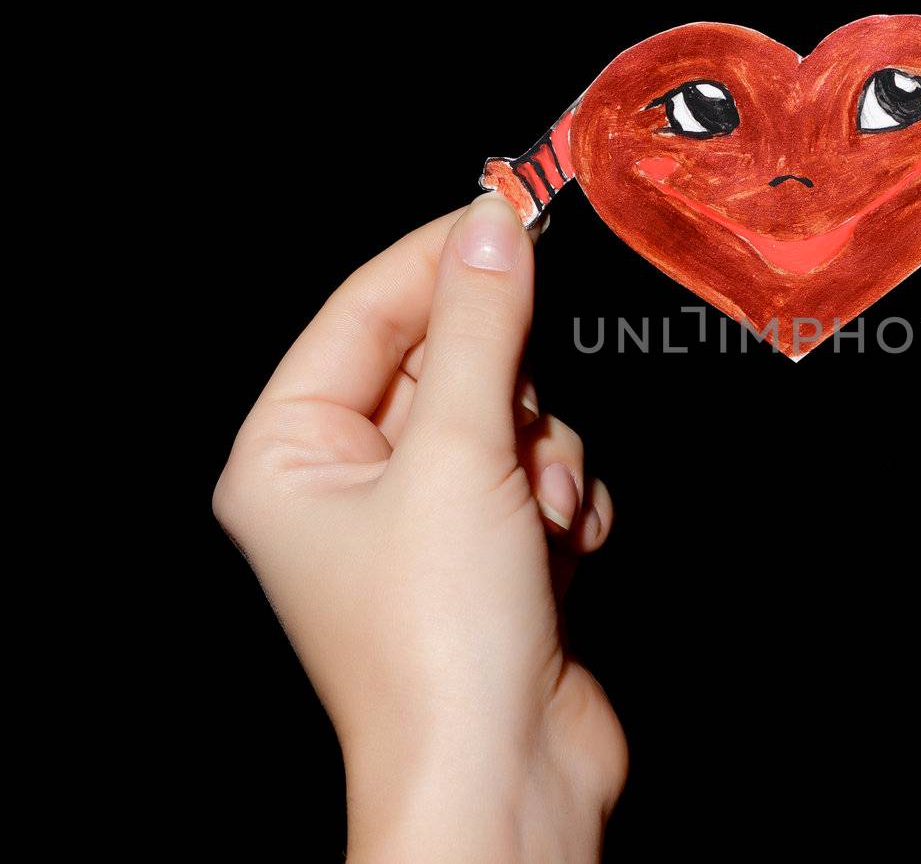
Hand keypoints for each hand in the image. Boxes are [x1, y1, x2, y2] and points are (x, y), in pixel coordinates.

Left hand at [214, 194, 624, 861]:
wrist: (504, 779)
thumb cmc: (437, 644)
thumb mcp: (458, 453)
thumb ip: (480, 326)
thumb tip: (491, 221)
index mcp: (291, 454)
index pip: (364, 310)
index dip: (440, 256)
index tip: (511, 204)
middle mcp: (349, 485)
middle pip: (448, 362)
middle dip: (505, 395)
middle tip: (517, 435)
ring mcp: (424, 523)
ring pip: (510, 418)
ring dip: (545, 457)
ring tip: (540, 520)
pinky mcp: (491, 555)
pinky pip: (543, 474)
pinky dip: (567, 501)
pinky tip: (562, 552)